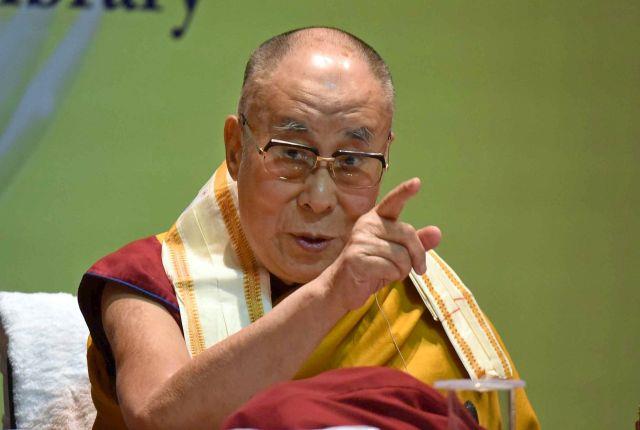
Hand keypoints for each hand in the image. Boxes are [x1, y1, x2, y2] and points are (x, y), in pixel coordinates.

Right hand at [322, 178, 441, 310]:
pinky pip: (391, 268)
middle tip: (416, 270)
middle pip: (409, 234)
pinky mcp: (357, 257)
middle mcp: (367, 224)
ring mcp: (360, 240)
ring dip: (402, 270)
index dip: (404, 192)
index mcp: (376, 219)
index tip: (417, 182)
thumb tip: (437, 232)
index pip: (392, 202)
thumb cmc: (371, 268)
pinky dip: (391, 277)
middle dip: (417, 256)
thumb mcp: (397, 254)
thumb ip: (416, 243)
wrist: (341, 288)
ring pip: (402, 256)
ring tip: (387, 272)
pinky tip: (378, 277)